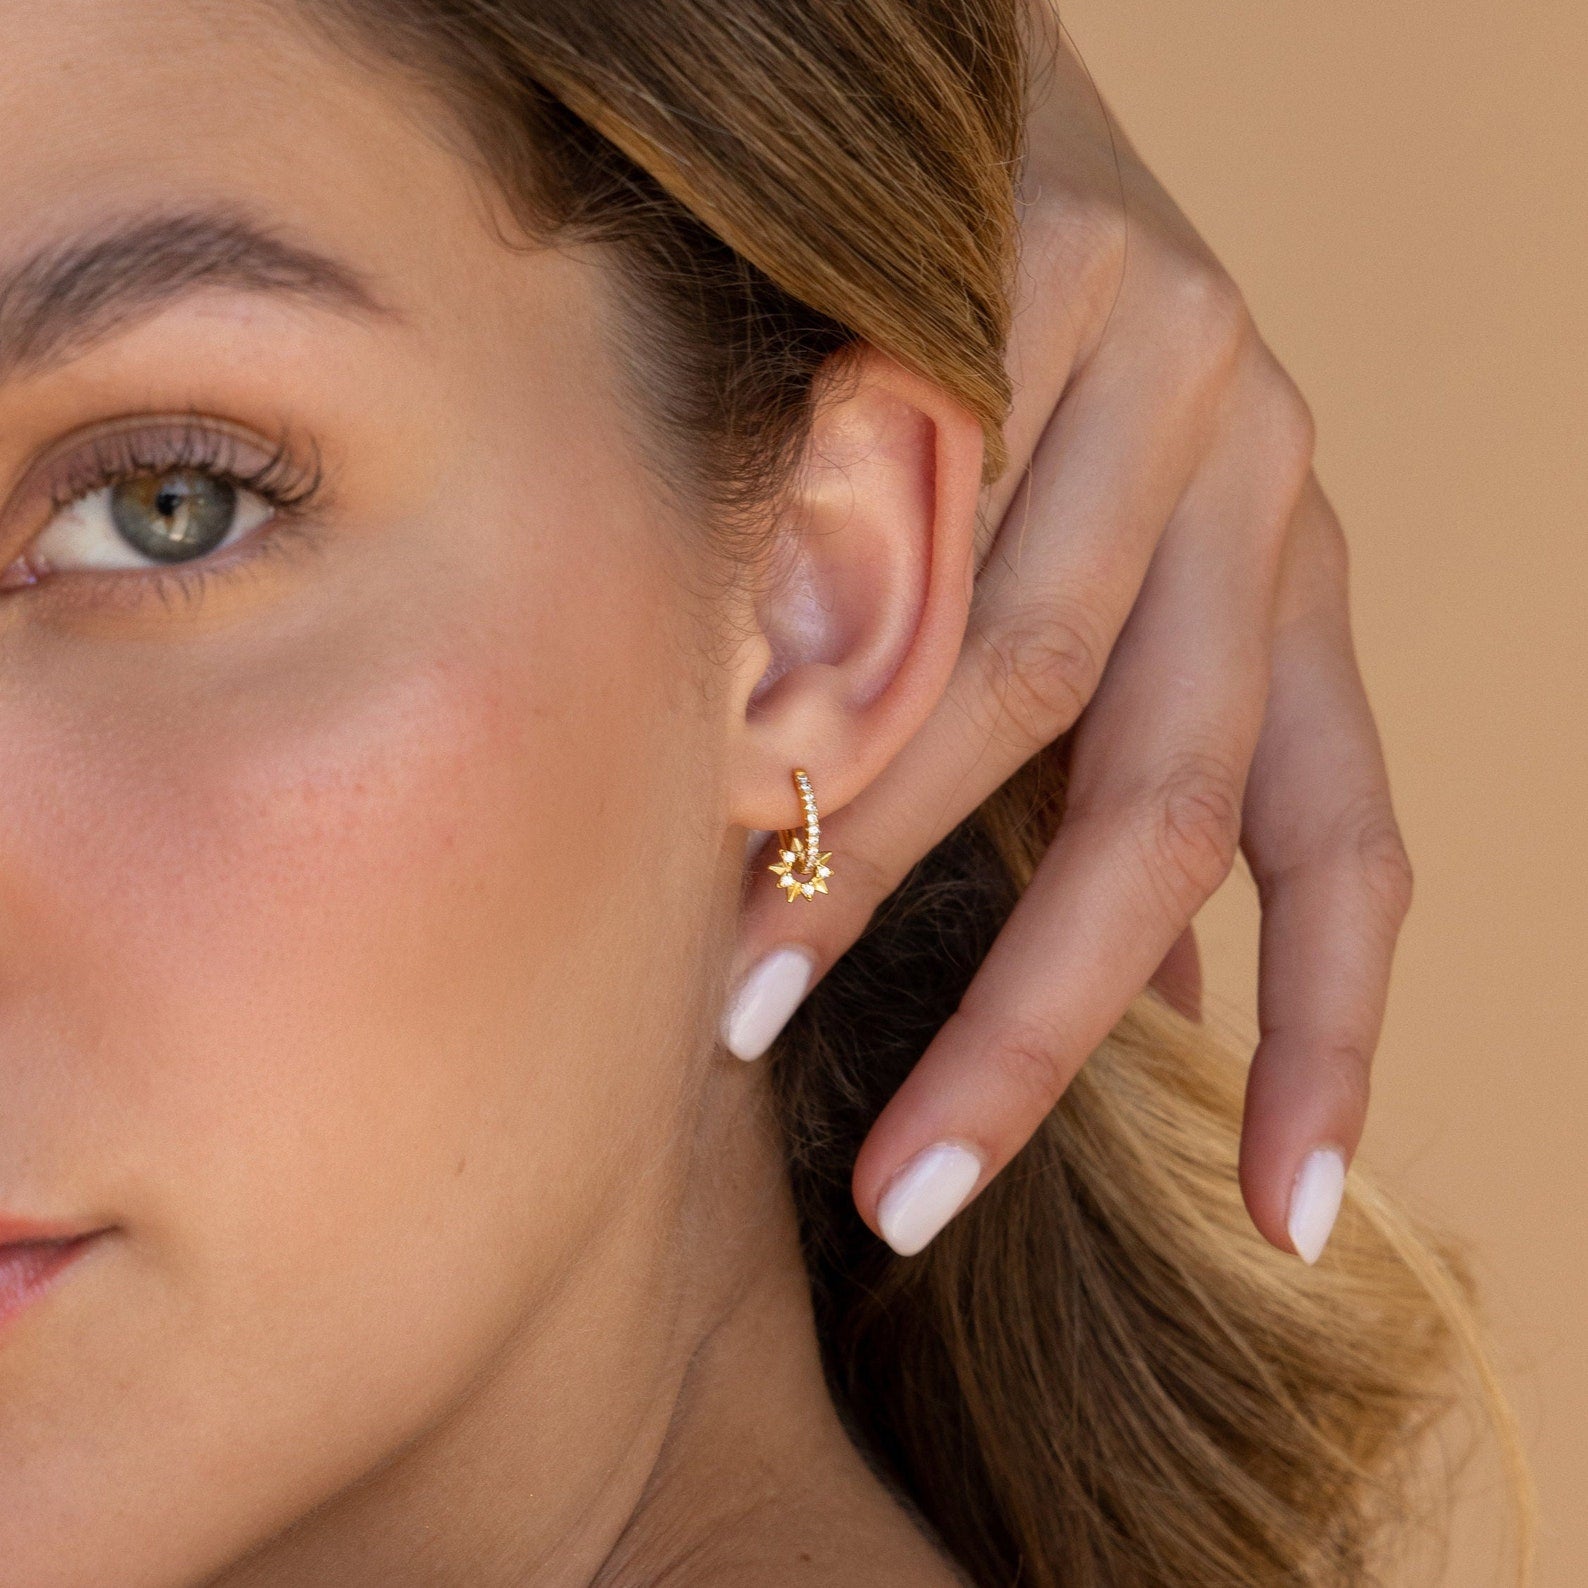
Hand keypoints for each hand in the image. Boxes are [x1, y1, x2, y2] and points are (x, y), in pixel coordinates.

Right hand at [720, 21, 1411, 1264]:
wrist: (944, 107)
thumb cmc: (995, 386)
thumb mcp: (1082, 589)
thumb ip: (1097, 769)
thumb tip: (1149, 993)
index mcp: (1287, 584)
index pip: (1345, 844)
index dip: (1326, 1040)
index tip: (1278, 1221)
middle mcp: (1261, 481)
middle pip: (1161, 798)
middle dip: (1032, 1022)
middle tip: (911, 1188)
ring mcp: (1166, 368)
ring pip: (1013, 672)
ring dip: (865, 854)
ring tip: (750, 982)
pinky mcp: (1041, 273)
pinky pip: (907, 526)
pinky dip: (807, 666)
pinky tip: (719, 769)